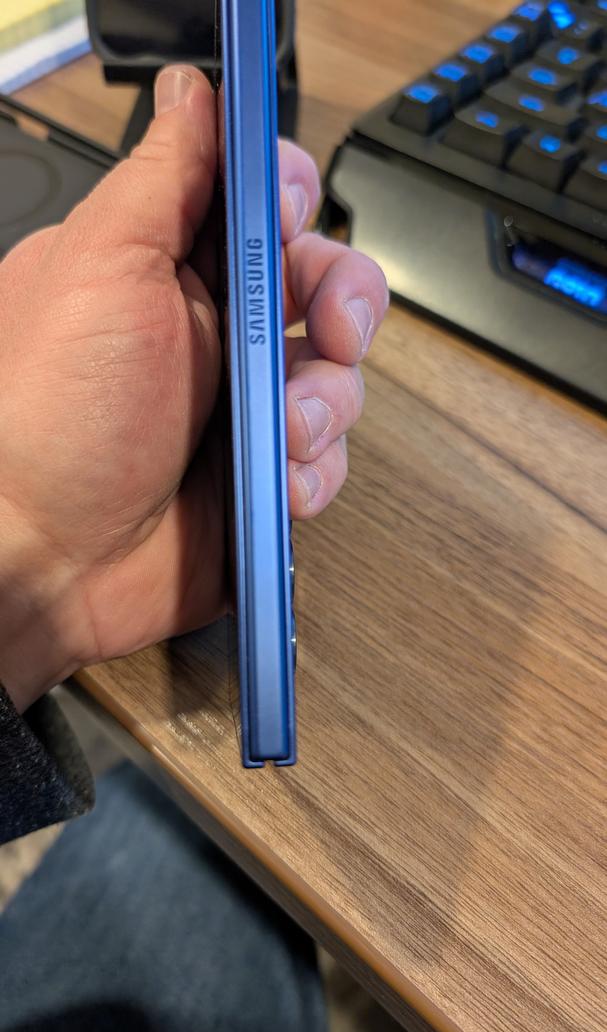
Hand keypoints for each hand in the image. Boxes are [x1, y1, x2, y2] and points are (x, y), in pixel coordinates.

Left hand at [0, 65, 387, 712]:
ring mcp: (242, 408)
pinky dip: (316, 470)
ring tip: (286, 432)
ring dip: (328, 399)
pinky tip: (278, 484)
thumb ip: (163, 179)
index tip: (288, 228)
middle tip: (330, 330)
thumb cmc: (47, 413)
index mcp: (169, 268)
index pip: (262, 206)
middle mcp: (213, 332)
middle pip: (322, 283)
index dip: (294, 207)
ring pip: (339, 374)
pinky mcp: (263, 475)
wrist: (43, 560)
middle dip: (343, 301)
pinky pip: (329, 457)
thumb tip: (193, 95)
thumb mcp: (101, 268)